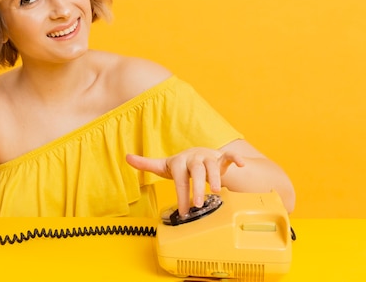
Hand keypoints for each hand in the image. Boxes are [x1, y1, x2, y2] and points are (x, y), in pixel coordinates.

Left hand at [126, 147, 244, 214]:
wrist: (199, 154)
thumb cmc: (181, 165)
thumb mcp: (164, 165)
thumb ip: (146, 163)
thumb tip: (126, 157)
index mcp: (179, 162)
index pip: (179, 178)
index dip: (180, 194)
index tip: (183, 211)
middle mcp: (193, 159)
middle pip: (196, 172)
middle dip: (197, 188)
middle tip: (197, 205)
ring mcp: (207, 157)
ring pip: (212, 165)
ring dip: (215, 178)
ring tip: (215, 192)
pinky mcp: (220, 158)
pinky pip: (228, 157)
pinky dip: (234, 159)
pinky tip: (239, 165)